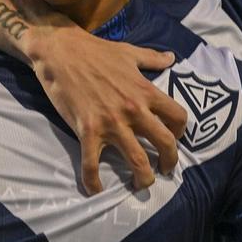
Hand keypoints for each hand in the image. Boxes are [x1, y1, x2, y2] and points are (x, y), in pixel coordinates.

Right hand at [26, 26, 186, 193]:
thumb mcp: (129, 52)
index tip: (174, 138)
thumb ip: (152, 58)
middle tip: (165, 169)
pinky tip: (95, 191)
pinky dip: (94, 182)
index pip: (178, 117)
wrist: (61, 51)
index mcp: (146, 91)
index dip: (181, 132)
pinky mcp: (87, 130)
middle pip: (165, 143)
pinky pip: (92, 164)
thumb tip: (171, 57)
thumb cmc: (95, 51)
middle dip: (170, 161)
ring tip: (141, 184)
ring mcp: (111, 122)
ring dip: (144, 178)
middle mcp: (134, 109)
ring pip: (137, 160)